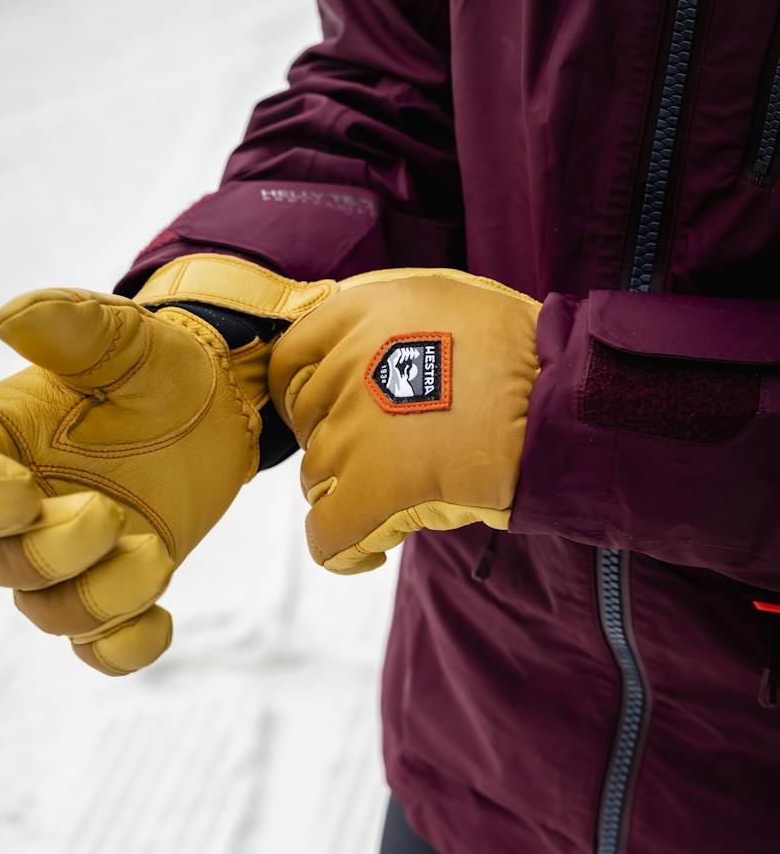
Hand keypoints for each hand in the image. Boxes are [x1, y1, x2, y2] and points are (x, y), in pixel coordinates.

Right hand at [0, 255, 329, 672]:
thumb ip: (73, 327)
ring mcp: (63, 561)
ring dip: (100, 596)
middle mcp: (14, 513)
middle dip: (54, 550)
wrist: (217, 407)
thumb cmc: (153, 368)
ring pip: (50, 612)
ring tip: (154, 552)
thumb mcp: (124, 338)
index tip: (21, 489)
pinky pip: (100, 649)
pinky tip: (162, 618)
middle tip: (111, 515)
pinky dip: (126, 647)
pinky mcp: (113, 594)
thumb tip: (11, 316)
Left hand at [266, 268, 541, 572]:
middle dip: (339, 446)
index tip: (336, 414)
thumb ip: (388, 320)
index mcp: (360, 312)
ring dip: (349, 492)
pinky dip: (343, 552)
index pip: (291, 362)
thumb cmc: (522, 355)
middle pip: (308, 426)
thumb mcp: (446, 299)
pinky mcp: (375, 491)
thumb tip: (357, 354)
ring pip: (316, 479)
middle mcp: (346, 367)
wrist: (562, 403)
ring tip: (402, 495)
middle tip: (391, 454)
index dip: (308, 396)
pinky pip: (328, 537)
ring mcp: (355, 431)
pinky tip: (370, 554)